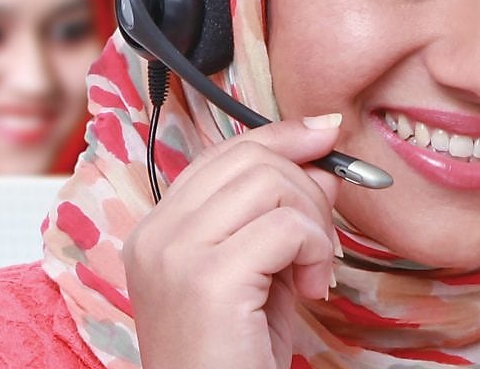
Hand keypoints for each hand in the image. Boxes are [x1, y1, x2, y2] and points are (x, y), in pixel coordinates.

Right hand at [122, 114, 343, 368]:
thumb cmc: (233, 361)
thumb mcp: (257, 276)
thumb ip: (277, 218)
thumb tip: (318, 161)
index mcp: (157, 231)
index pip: (221, 155)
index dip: (278, 137)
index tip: (323, 133)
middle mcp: (156, 234)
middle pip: (249, 159)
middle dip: (306, 187)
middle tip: (321, 243)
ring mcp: (175, 253)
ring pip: (270, 182)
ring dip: (313, 224)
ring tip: (312, 273)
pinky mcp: (207, 278)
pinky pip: (286, 227)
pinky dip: (315, 251)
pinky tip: (310, 289)